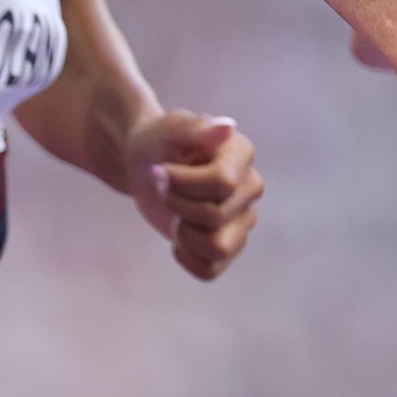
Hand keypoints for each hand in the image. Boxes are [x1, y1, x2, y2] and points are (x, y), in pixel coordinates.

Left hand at [126, 110, 265, 281]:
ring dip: (184, 234)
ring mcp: (243, 218)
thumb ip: (196, 128)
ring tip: (178, 214)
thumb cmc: (158, 143)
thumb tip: (227, 127)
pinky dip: (186, 255)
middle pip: (215, 216)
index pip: (221, 184)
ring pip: (218, 248)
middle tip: (166, 189)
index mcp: (241, 154)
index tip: (159, 171)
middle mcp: (250, 186)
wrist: (146, 165)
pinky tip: (181, 233)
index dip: (181, 185)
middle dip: (177, 205)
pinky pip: (210, 269)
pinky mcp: (229, 244)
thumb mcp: (168, 129)